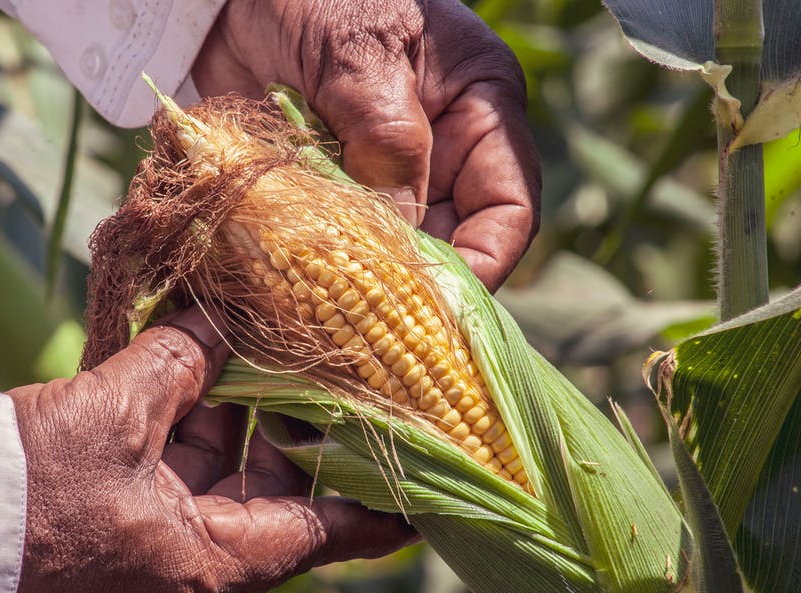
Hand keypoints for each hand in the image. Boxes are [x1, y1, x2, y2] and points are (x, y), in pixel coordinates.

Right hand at [7, 307, 415, 592]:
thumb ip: (177, 365)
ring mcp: (145, 550)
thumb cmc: (23, 493)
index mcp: (211, 563)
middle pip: (270, 494)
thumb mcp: (112, 418)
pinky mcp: (105, 525)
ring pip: (212, 477)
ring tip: (258, 343)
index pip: (326, 532)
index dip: (379, 505)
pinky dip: (179, 422)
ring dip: (230, 412)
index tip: (426, 482)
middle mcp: (188, 568)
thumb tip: (218, 323)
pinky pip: (163, 474)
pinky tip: (190, 363)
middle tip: (330, 365)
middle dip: (291, 425)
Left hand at [192, 0, 539, 289]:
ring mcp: (381, 173)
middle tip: (371, 330)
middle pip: (449, 243)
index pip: (508, 209)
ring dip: (361, 283)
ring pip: (390, 252)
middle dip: (415, 287)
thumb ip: (387, 139)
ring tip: (328, 313)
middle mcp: (440, 151)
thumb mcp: (359, 54)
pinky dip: (317, 267)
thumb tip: (399, 234)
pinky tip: (292, 288)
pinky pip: (336, 243)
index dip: (483, 264)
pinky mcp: (327, 188)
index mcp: (479, 111)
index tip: (439, 307)